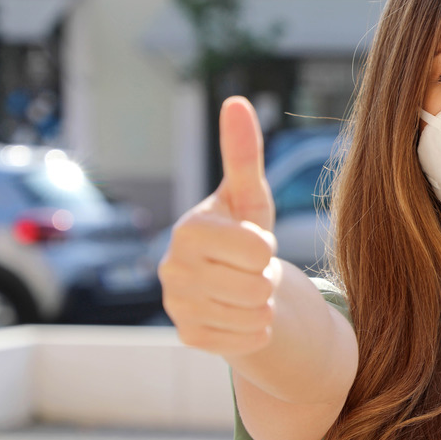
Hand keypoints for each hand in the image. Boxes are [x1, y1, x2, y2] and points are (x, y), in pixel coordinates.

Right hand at [159, 96, 278, 356]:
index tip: (254, 241)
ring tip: (247, 287)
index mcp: (189, 229)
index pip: (257, 249)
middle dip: (266, 276)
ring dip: (263, 302)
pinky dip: (258, 327)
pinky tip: (243, 312)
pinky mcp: (191, 337)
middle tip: (251, 269)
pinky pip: (249, 338)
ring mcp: (178, 307)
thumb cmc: (244, 230)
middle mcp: (173, 269)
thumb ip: (243, 153)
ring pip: (254, 313)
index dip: (266, 246)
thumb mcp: (250, 195)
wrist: (234, 282)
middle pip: (257, 284)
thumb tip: (236, 101)